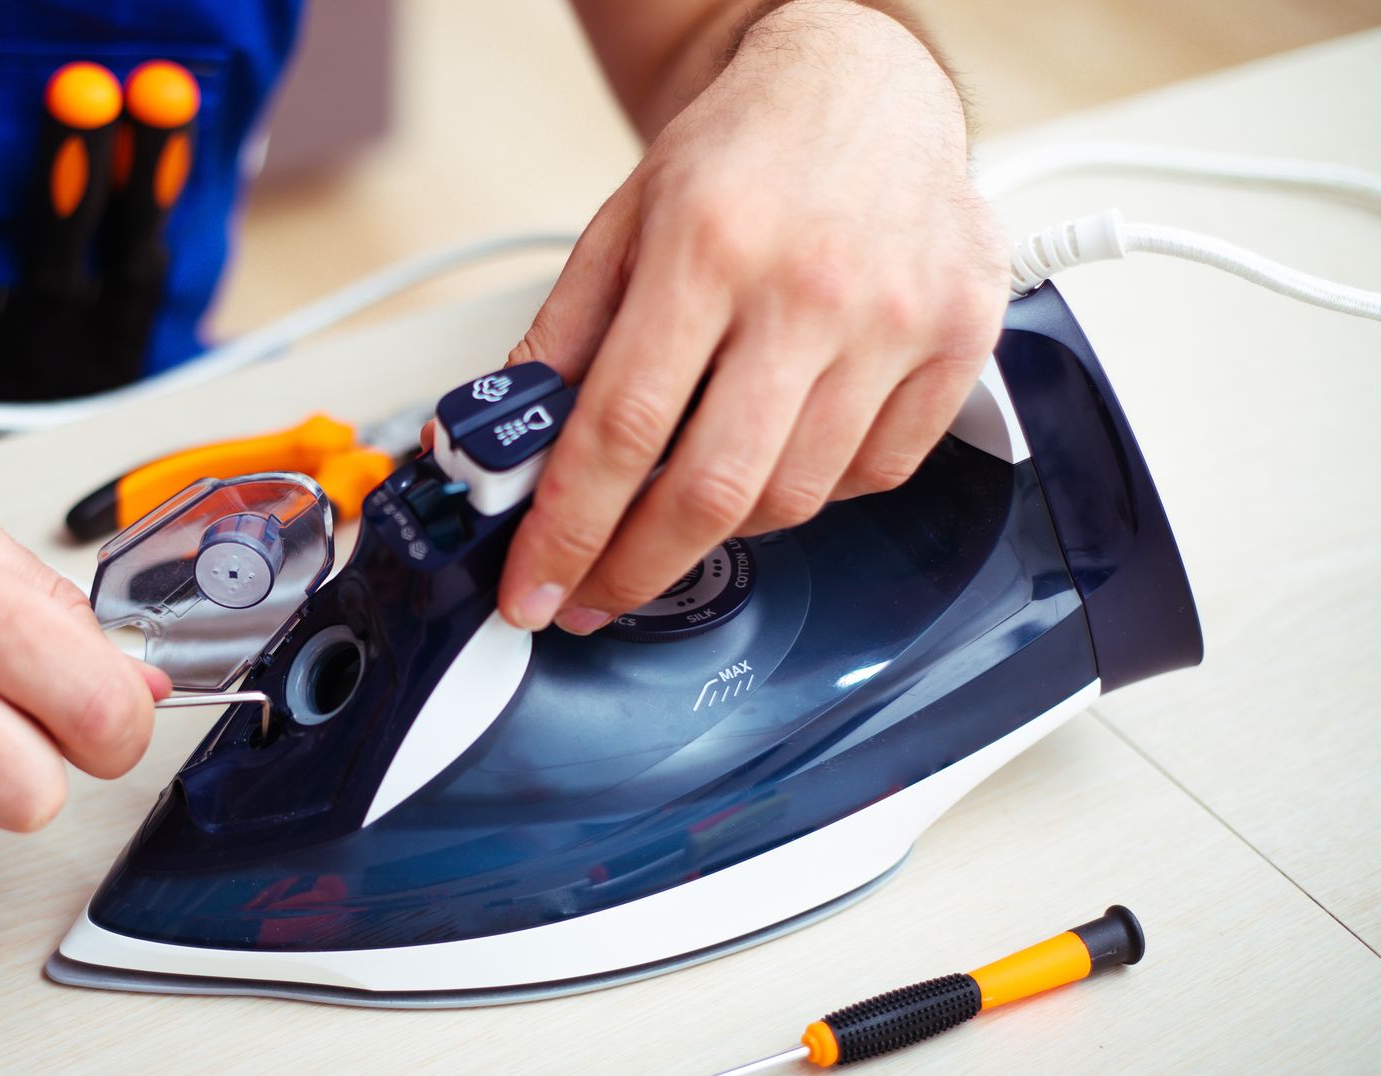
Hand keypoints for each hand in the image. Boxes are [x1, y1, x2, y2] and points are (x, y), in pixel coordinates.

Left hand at [501, 0, 1005, 633]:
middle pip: (713, 490)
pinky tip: (777, 456)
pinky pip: (875, 475)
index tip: (536, 589)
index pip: (621, 430)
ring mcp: (896, 320)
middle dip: (636, 570)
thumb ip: (561, 341)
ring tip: (682, 503)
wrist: (864, 85)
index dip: (569, 532)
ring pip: (795, 499)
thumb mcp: (622, 226)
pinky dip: (814, 493)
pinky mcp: (961, 339)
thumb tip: (509, 449)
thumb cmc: (742, 155)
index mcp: (708, 246)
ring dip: (722, 528)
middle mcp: (810, 287)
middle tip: (593, 596)